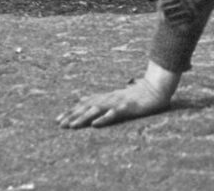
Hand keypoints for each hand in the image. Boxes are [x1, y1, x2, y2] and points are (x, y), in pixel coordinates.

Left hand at [56, 62, 179, 128]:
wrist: (156, 88)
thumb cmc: (136, 94)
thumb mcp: (115, 96)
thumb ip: (100, 98)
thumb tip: (82, 99)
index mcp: (106, 97)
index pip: (84, 104)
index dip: (71, 111)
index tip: (58, 119)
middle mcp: (109, 98)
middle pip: (87, 107)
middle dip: (72, 116)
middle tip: (59, 125)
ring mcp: (117, 102)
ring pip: (96, 110)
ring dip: (83, 118)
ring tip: (72, 126)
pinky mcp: (127, 106)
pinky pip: (114, 113)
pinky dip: (103, 118)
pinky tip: (95, 124)